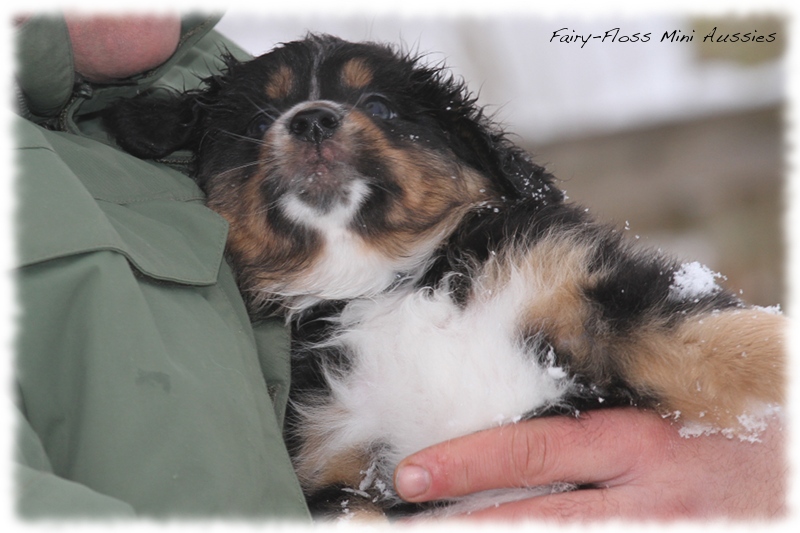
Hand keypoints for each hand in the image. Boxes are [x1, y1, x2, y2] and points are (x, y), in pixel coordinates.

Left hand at [393, 408, 785, 520]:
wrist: (795, 474)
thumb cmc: (725, 427)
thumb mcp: (663, 408)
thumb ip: (597, 417)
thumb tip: (525, 419)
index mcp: (634, 440)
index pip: (533, 450)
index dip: (467, 463)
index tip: (413, 473)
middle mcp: (645, 497)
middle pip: (538, 519)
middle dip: (466, 526)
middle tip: (403, 527)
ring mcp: (662, 531)